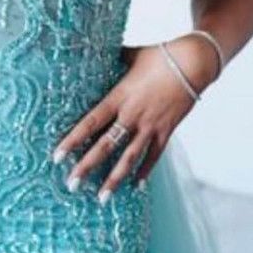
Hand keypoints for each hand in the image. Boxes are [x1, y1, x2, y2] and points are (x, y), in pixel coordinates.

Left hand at [52, 34, 220, 201]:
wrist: (194, 62)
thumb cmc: (160, 56)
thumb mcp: (131, 56)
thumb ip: (112, 61)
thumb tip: (94, 54)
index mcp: (120, 97)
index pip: (90, 123)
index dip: (73, 140)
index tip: (57, 157)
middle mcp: (132, 115)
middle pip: (105, 146)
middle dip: (87, 167)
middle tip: (71, 185)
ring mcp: (150, 125)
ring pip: (129, 158)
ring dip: (114, 179)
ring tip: (102, 198)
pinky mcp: (166, 130)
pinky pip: (154, 155)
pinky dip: (145, 171)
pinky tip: (137, 186)